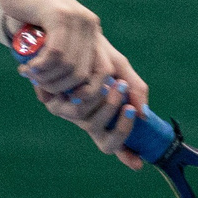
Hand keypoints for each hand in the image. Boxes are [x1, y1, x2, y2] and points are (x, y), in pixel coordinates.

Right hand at [0, 0, 112, 103]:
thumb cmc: (26, 11)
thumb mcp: (47, 39)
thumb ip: (57, 63)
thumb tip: (57, 101)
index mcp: (93, 33)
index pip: (109, 72)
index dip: (94, 94)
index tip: (68, 101)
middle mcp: (91, 26)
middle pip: (88, 77)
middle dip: (63, 90)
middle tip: (41, 88)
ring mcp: (78, 20)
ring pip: (70, 68)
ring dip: (48, 80)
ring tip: (31, 75)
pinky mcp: (60, 15)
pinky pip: (56, 55)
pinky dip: (41, 68)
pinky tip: (29, 68)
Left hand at [30, 48, 151, 170]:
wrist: (70, 34)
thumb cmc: (98, 54)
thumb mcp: (121, 69)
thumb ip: (136, 89)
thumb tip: (145, 115)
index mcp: (104, 118)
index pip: (116, 144)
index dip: (127, 157)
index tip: (139, 163)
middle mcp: (87, 121)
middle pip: (107, 140)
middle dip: (120, 122)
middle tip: (128, 101)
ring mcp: (69, 114)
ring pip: (90, 124)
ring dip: (106, 107)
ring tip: (116, 84)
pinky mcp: (52, 103)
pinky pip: (74, 110)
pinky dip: (88, 97)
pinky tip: (96, 81)